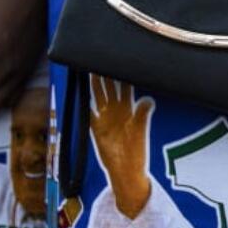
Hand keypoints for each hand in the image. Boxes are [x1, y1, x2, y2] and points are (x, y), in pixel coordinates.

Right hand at [88, 75, 153, 219]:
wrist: (126, 171)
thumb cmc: (136, 153)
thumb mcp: (140, 133)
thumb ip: (142, 115)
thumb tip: (148, 99)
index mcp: (129, 110)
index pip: (125, 87)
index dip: (122, 74)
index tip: (119, 61)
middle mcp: (117, 111)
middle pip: (110, 87)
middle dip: (105, 73)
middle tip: (99, 57)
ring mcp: (106, 118)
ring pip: (99, 96)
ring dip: (94, 83)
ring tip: (89, 68)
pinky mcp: (96, 128)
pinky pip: (88, 112)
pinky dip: (84, 104)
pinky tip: (79, 92)